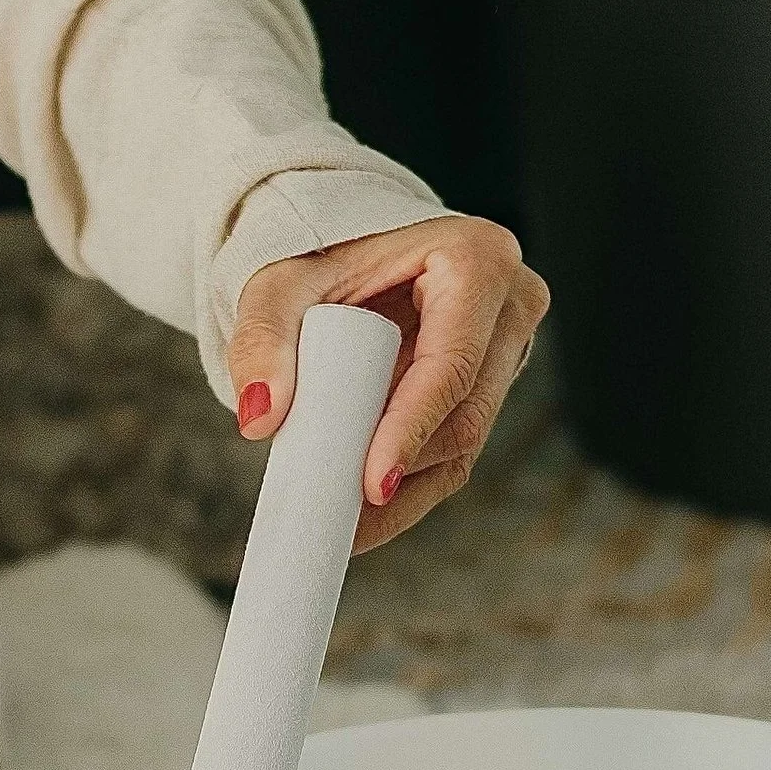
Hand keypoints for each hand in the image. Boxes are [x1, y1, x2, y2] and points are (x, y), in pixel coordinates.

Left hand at [226, 217, 549, 551]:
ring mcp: (508, 346)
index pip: (451, 362)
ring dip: (407, 489)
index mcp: (476, 259)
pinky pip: (457, 447)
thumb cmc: (317, 251)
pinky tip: (365, 519)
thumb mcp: (278, 284)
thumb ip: (260, 341)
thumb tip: (260, 418)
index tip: (372, 485)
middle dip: (405, 469)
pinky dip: (411, 486)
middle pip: (467, 411)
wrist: (344, 245)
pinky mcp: (491, 382)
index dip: (413, 429)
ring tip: (344, 524)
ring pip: (466, 440)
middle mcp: (509, 303)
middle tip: (341, 515)